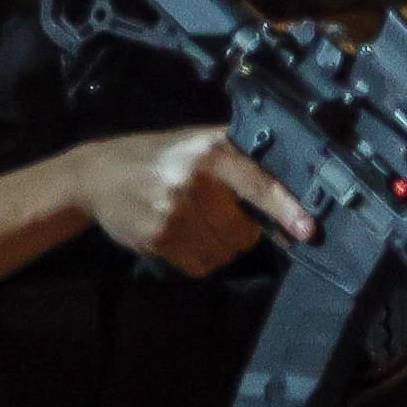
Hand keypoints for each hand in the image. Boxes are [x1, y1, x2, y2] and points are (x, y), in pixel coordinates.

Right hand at [77, 127, 305, 276]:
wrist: (99, 173)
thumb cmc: (162, 157)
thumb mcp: (201, 142)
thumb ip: (242, 159)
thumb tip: (293, 189)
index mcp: (214, 151)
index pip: (259, 183)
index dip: (286, 209)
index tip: (307, 230)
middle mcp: (194, 180)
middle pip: (244, 232)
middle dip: (242, 231)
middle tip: (222, 216)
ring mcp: (173, 211)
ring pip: (224, 252)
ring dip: (219, 246)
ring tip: (198, 224)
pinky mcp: (156, 236)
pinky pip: (199, 264)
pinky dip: (198, 257)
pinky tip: (180, 235)